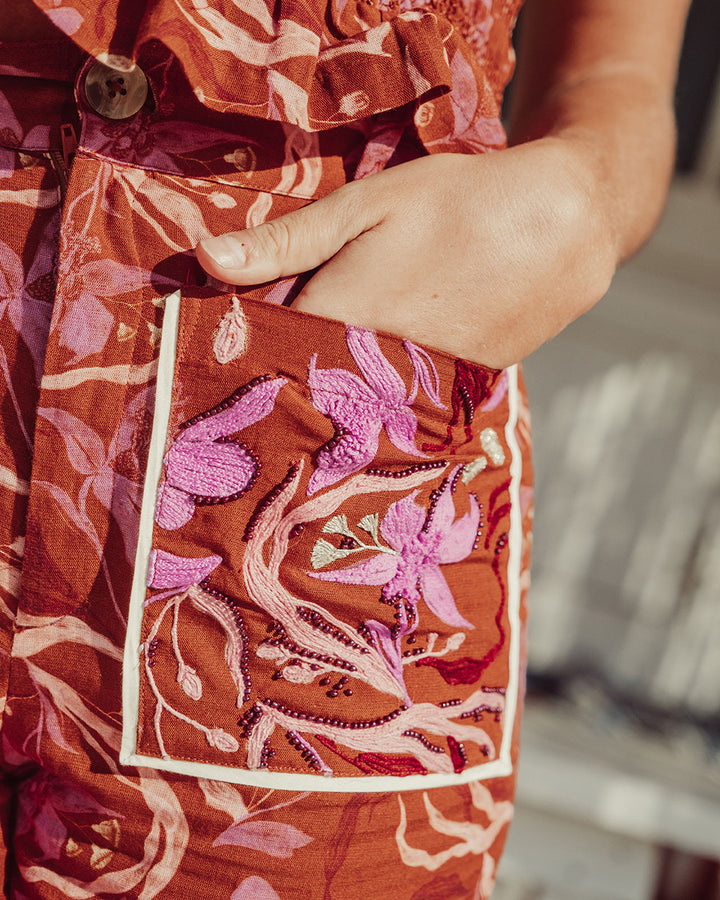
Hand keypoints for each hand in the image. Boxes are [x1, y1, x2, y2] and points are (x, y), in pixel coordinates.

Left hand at [196, 138, 617, 368]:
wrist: (562, 226)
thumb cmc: (456, 201)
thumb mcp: (366, 204)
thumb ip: (286, 240)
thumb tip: (206, 260)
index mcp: (343, 317)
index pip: (267, 361)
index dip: (244, 363)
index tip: (222, 365)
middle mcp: (378, 366)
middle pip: (313, 392)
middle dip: (289, 386)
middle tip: (271, 379)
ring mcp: (423, 387)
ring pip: (360, 405)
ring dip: (339, 396)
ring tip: (328, 381)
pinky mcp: (459, 393)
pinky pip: (407, 406)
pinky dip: (388, 396)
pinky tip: (386, 376)